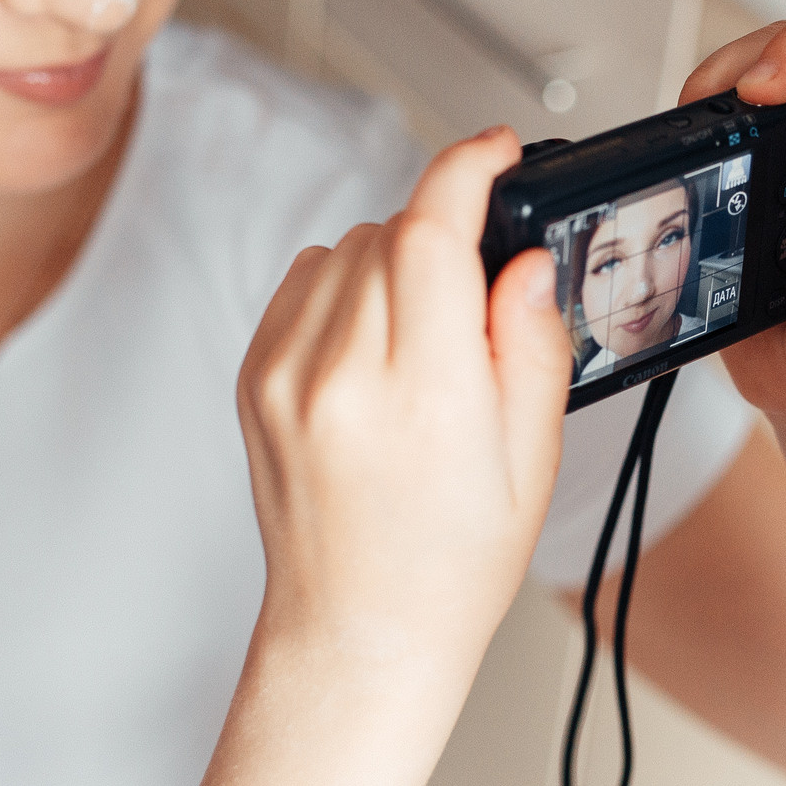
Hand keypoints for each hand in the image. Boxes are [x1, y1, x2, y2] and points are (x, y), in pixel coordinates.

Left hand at [236, 127, 571, 680]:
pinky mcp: (254, 378)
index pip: (430, 231)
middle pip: (393, 231)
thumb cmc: (449, 564)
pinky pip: (305, 281)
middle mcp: (341, 376)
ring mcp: (285, 376)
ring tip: (425, 343)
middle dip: (447, 238)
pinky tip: (376, 351)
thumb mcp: (530, 459)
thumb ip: (531, 345)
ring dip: (395, 263)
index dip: (468, 168)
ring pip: (348, 248)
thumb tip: (524, 261)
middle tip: (479, 308)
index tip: (497, 151)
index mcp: (422, 396)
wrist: (357, 634)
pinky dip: (347, 289)